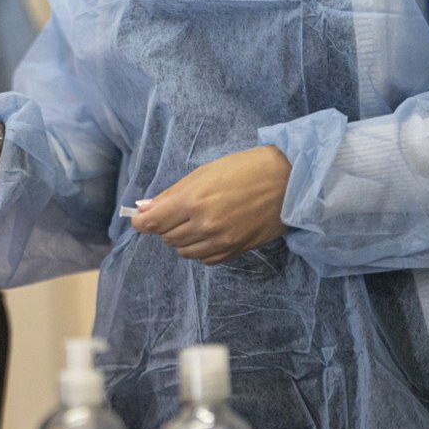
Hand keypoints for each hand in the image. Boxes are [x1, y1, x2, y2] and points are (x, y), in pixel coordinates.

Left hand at [132, 145, 291, 264]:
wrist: (289, 181)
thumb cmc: (246, 168)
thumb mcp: (204, 173)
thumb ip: (171, 193)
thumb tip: (144, 208)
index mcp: (193, 201)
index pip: (152, 223)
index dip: (141, 222)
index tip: (139, 219)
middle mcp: (204, 225)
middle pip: (166, 237)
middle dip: (164, 226)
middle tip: (175, 212)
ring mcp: (220, 241)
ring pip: (184, 251)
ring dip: (181, 239)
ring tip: (194, 221)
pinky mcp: (234, 250)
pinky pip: (205, 259)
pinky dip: (199, 249)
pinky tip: (208, 233)